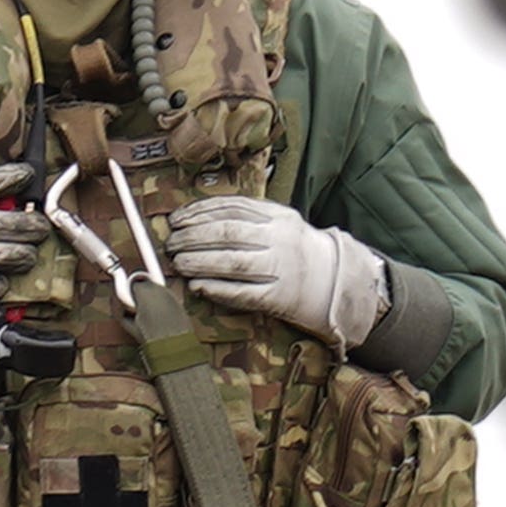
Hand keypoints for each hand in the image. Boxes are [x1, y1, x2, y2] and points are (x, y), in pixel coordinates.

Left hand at [167, 194, 392, 348]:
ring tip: (178, 263)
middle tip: (171, 244)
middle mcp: (280, 240)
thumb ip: (247, 215)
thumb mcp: (280, 221)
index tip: (176, 220)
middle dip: (193, 238)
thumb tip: (196, 217)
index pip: (231, 209)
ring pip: (233, 263)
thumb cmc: (297, 249)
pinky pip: (243, 293)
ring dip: (199, 262)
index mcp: (279, 216)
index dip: (198, 213)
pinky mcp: (279, 297)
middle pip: (228, 235)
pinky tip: (198, 285)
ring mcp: (281, 269)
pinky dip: (217, 289)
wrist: (335, 280)